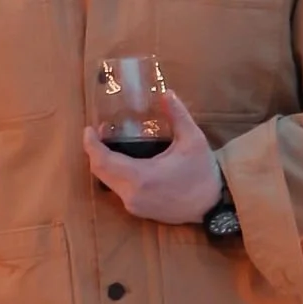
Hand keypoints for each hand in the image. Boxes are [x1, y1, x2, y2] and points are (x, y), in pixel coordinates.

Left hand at [84, 89, 223, 223]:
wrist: (213, 205)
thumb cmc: (203, 172)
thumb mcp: (193, 139)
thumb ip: (178, 115)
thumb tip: (166, 92)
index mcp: (141, 177)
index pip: (103, 162)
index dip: (91, 145)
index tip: (89, 129)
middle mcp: (132, 195)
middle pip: (100, 173)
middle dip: (95, 152)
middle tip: (99, 134)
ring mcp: (134, 206)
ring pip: (107, 183)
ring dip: (105, 164)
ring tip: (110, 145)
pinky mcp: (138, 211)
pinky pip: (118, 190)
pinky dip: (115, 174)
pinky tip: (124, 162)